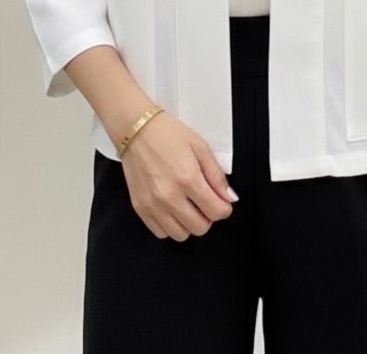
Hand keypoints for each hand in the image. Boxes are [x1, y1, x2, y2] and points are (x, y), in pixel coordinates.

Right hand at [119, 113, 237, 240]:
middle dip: (208, 217)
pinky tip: (173, 209)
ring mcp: (153, 205)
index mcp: (188, 178)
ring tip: (188, 205)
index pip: (216, 211)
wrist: (136, 130)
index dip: (225, 208)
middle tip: (205, 202)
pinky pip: (161, 232)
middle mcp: (169, 195)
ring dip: (189, 223)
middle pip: (200, 228)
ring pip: (181, 235)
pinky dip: (170, 225)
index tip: (223, 203)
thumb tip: (229, 197)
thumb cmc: (166, 135)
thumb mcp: (200, 147)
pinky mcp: (140, 208)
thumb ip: (217, 175)